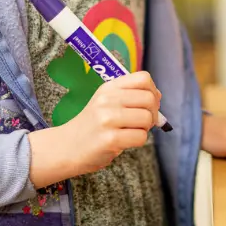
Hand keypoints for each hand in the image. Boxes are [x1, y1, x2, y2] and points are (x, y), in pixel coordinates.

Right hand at [28, 71, 160, 186]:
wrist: (67, 147)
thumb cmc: (93, 125)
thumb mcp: (107, 102)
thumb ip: (130, 96)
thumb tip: (158, 96)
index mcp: (109, 87)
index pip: (144, 78)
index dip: (152, 92)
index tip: (147, 105)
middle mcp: (107, 99)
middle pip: (149, 99)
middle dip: (153, 113)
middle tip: (142, 123)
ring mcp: (107, 118)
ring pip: (147, 118)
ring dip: (145, 128)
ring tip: (131, 132)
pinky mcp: (109, 139)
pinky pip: (140, 137)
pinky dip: (138, 141)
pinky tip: (124, 142)